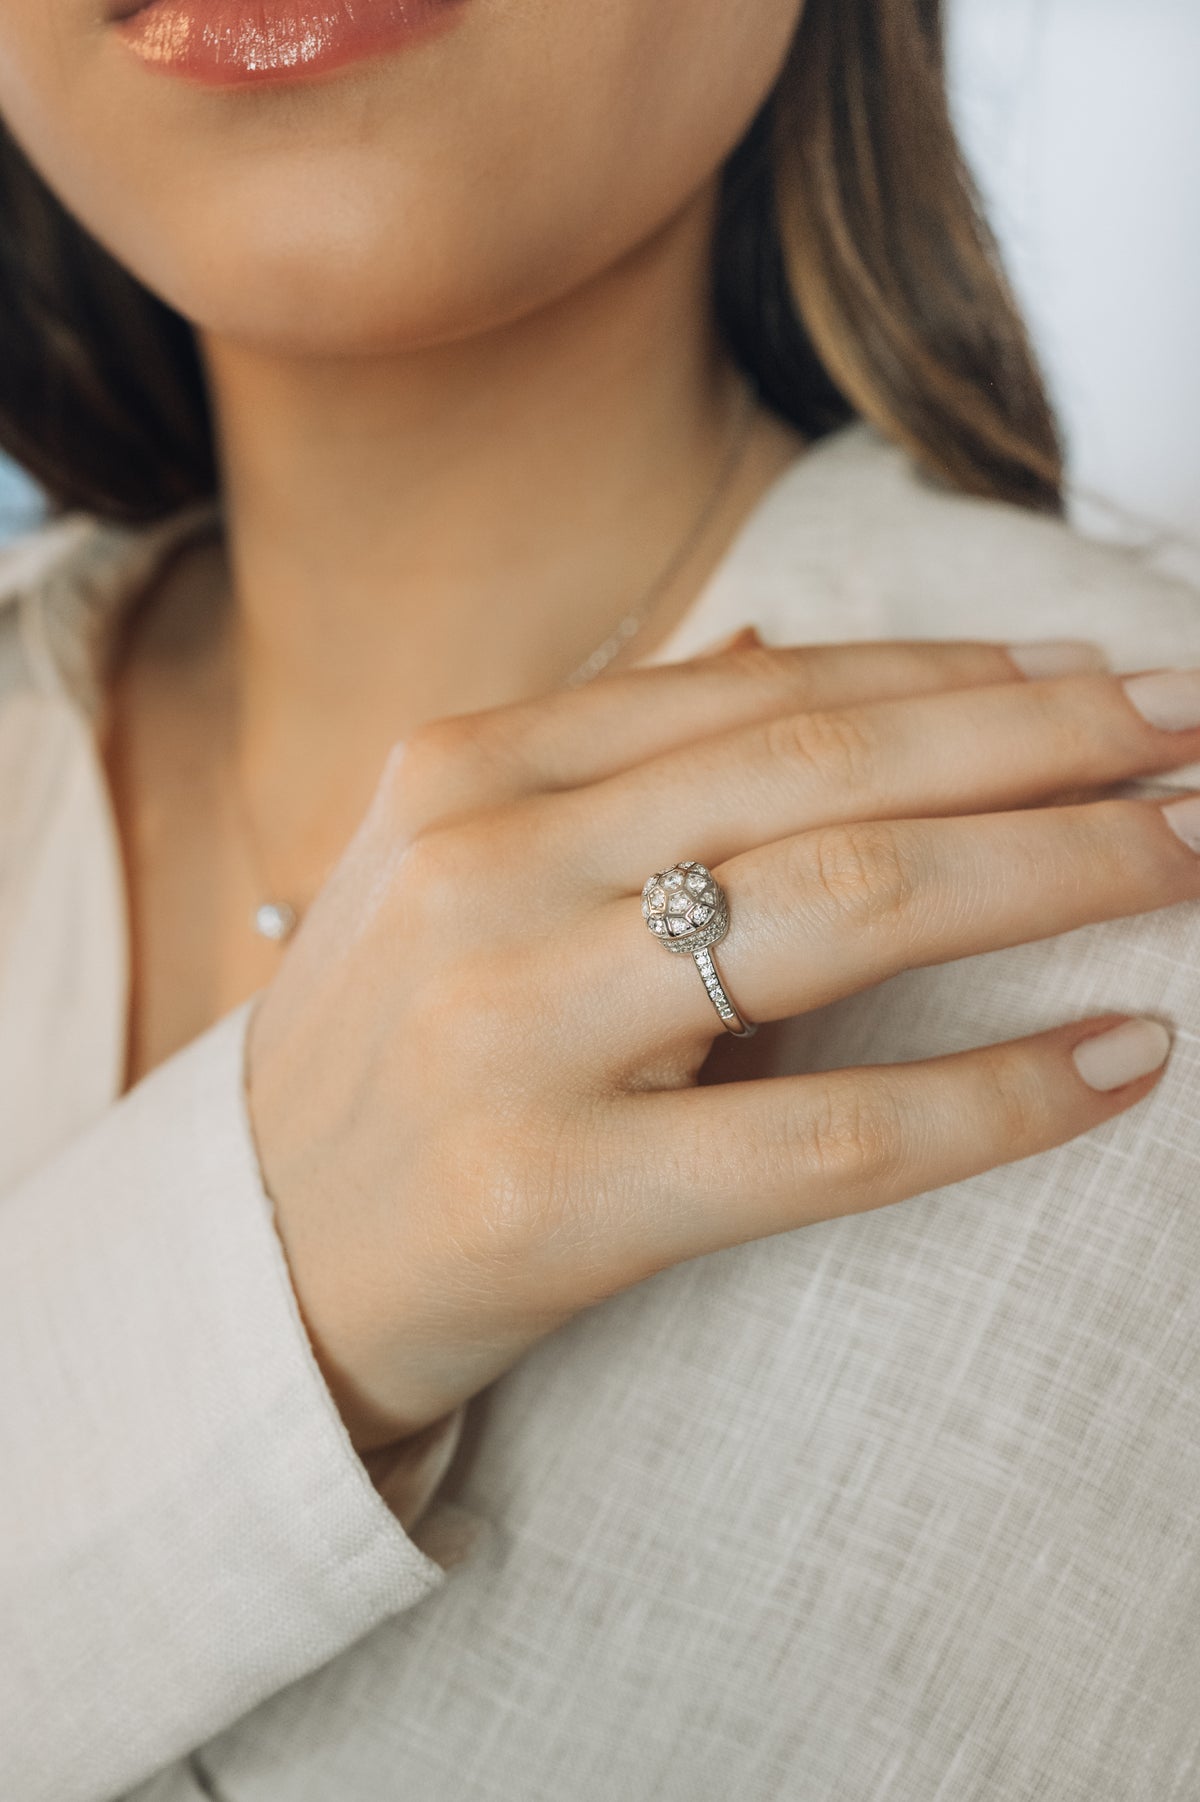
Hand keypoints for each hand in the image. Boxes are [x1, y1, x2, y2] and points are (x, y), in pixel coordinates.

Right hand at [246, 638, 1199, 1450]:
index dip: (960, 673)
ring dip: (1057, 872)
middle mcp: (487, 869)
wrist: (250, 1259)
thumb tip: (779, 653)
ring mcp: (515, 1028)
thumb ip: (605, 754)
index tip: (1101, 671)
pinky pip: (832, 1134)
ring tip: (1191, 855)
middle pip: (833, 771)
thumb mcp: (453, 862)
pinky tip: (1124, 1059)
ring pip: (851, 910)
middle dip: (1048, 742)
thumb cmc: (387, 1048)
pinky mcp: (556, 1194)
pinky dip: (999, 1093)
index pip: (767, 689)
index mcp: (468, 768)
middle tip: (1198, 731)